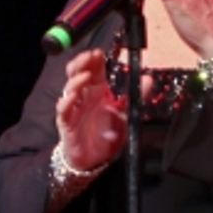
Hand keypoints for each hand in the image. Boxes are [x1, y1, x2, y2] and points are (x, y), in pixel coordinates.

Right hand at [55, 49, 126, 172]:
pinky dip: (67, 102)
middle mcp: (84, 97)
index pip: (92, 69)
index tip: (98, 53)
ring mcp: (74, 108)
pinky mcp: (67, 123)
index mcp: (97, 91)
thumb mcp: (127, 114)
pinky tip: (73, 97)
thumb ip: (137, 97)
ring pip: (69, 89)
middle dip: (81, 63)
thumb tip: (149, 78)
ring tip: (85, 76)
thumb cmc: (107, 134)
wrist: (95, 160)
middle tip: (89, 57)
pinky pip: (63, 110)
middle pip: (77, 73)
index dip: (93, 60)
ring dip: (76, 81)